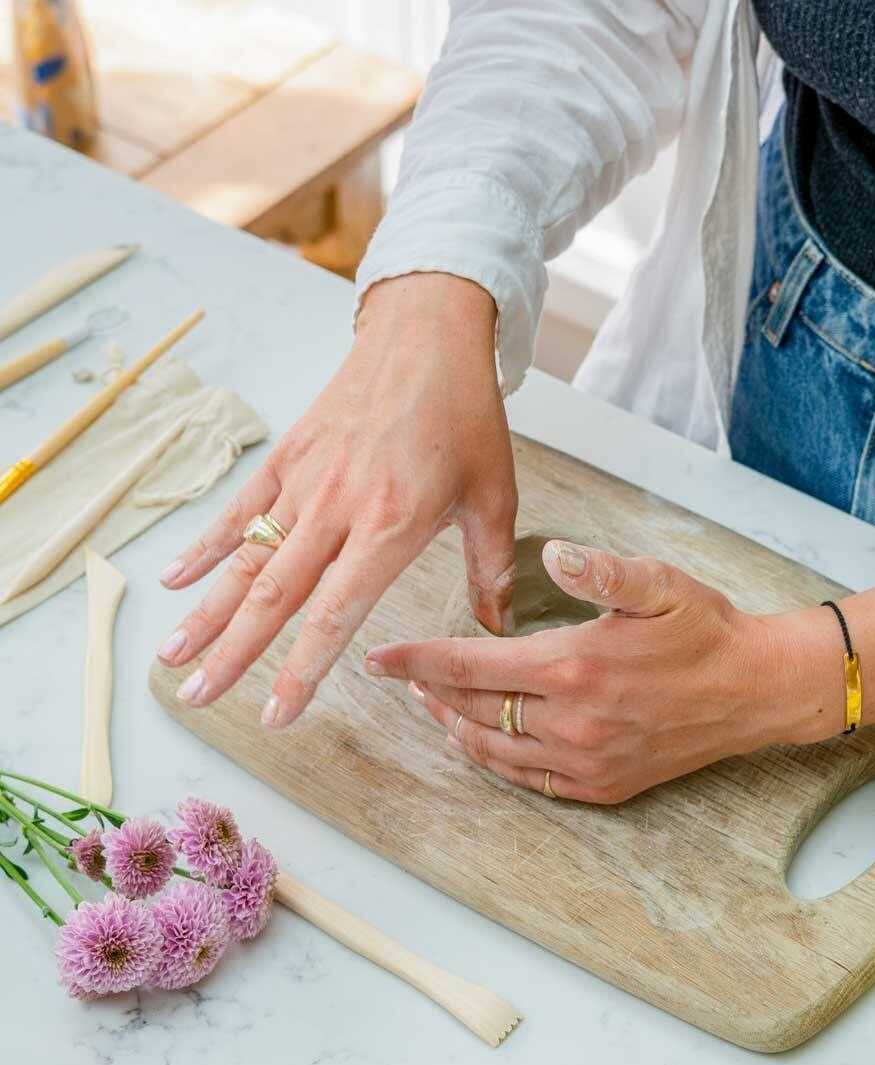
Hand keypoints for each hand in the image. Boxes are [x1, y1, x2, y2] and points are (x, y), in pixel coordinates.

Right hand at [156, 273, 517, 728]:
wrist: (428, 335)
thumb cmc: (466, 414)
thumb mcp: (496, 494)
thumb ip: (492, 568)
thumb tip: (498, 629)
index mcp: (391, 528)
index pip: (333, 615)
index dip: (300, 670)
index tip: (273, 714)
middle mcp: (338, 510)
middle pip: (274, 597)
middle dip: (233, 655)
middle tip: (196, 699)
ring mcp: (306, 479)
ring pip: (248, 558)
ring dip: (207, 611)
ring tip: (172, 657)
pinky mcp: (289, 452)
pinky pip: (241, 508)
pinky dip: (208, 544)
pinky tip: (176, 577)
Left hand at [363, 540, 838, 803]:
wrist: (755, 689)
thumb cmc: (705, 630)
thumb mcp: (660, 583)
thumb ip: (602, 569)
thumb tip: (552, 554)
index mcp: (573, 667)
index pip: (470, 664)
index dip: (418, 660)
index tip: (380, 657)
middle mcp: (571, 722)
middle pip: (473, 709)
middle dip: (429, 692)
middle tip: (402, 676)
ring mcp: (586, 761)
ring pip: (494, 750)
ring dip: (454, 727)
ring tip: (432, 706)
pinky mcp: (603, 786)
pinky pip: (530, 780)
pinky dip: (495, 761)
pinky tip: (483, 744)